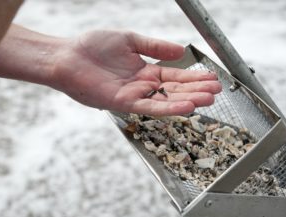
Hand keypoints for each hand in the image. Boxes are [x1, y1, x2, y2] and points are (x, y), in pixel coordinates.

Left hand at [51, 30, 220, 115]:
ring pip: (166, 101)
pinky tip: (187, 107)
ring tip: (209, 100)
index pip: (175, 76)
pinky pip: (150, 107)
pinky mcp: (124, 103)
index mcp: (145, 71)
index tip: (212, 78)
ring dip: (188, 101)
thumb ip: (155, 47)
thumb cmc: (93, 46)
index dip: (194, 78)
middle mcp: (143, 86)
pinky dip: (169, 108)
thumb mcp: (130, 40)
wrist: (68, 56)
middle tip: (217, 91)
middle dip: (197, 91)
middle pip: (175, 90)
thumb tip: (180, 50)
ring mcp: (135, 96)